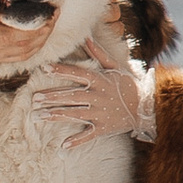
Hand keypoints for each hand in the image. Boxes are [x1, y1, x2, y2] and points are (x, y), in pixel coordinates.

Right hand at [0, 0, 54, 74]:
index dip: (35, 26)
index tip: (48, 10)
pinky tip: (39, 34)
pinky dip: (32, 47)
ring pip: (23, 54)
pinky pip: (17, 57)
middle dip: (44, 31)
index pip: (13, 35)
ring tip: (50, 22)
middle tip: (55, 13)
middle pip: (23, 46)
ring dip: (41, 40)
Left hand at [28, 26, 145, 146]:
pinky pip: (88, 135)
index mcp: (99, 80)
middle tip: (34, 99)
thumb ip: (98, 53)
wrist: (147, 106)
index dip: (60, 71)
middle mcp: (98, 96)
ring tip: (39, 116)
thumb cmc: (128, 84)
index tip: (44, 69)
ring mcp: (100, 113)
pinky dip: (77, 141)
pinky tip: (63, 146)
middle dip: (52, 97)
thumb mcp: (114, 66)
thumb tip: (86, 36)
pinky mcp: (104, 127)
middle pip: (71, 96)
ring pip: (74, 114)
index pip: (76, 73)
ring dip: (56, 115)